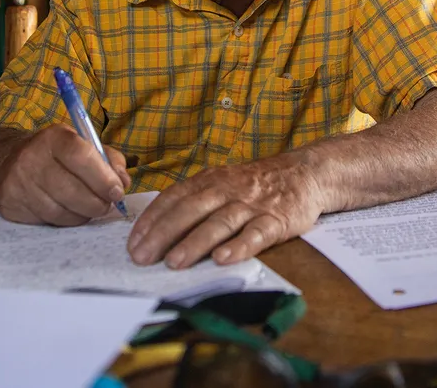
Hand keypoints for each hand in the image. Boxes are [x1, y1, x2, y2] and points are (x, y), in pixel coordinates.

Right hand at [0, 125, 130, 226]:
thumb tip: (123, 182)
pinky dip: (63, 221)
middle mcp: (32, 157)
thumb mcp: (84, 146)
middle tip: (106, 206)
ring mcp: (18, 182)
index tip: (117, 192)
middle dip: (96, 203)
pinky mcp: (9, 203)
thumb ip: (109, 160)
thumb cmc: (57, 155)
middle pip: (71, 190)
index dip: (103, 179)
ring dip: (81, 215)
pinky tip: (67, 211)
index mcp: (54, 138)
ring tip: (87, 208)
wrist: (11, 161)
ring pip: (59, 212)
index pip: (81, 157)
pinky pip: (45, 221)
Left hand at [126, 155, 326, 268]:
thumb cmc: (254, 184)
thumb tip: (157, 230)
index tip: (133, 243)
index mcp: (208, 181)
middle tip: (142, 258)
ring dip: (195, 243)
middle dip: (163, 235)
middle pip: (190, 211)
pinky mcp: (276, 220)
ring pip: (219, 223)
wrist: (304, 173)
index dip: (151, 221)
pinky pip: (255, 234)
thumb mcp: (220, 183)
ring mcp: (251, 205)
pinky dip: (238, 247)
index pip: (173, 199)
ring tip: (174, 262)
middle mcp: (226, 190)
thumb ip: (193, 201)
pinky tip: (223, 260)